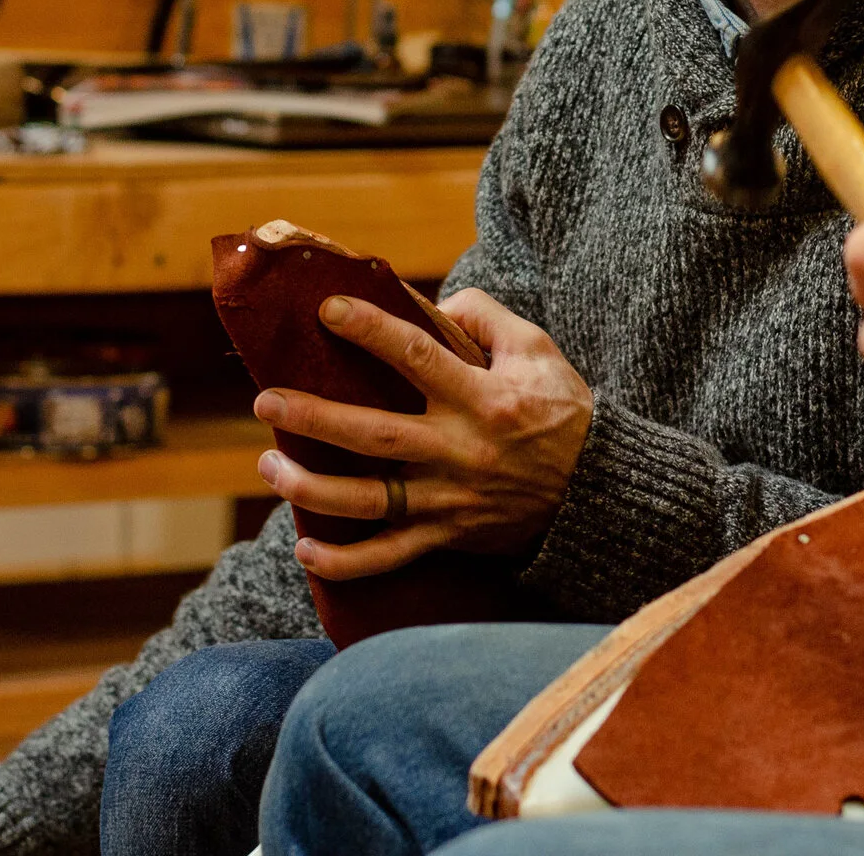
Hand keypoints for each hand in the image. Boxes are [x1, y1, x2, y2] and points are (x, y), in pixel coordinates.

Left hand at [254, 289, 592, 579]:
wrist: (598, 491)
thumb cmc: (564, 412)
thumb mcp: (538, 351)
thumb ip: (487, 317)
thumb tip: (435, 303)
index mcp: (482, 398)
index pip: (415, 357)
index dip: (370, 329)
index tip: (328, 310)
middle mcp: (460, 450)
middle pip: (375, 435)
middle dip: (314, 418)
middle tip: (265, 402)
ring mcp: (451, 499)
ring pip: (370, 500)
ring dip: (312, 488)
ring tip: (268, 468)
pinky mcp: (449, 536)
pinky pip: (391, 557)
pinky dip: (346, 561)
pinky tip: (305, 549)